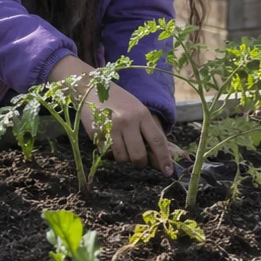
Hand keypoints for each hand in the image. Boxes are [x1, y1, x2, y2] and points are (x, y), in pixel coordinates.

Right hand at [49, 56, 173, 176]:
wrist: (92, 88)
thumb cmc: (119, 101)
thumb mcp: (138, 110)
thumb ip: (147, 130)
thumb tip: (157, 158)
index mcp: (142, 114)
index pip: (157, 141)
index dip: (164, 159)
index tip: (168, 172)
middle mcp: (127, 121)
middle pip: (139, 155)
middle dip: (140, 164)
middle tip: (138, 162)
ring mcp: (110, 128)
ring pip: (122, 158)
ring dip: (123, 158)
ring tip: (121, 146)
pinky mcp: (96, 133)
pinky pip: (106, 152)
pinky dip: (109, 151)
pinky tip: (107, 138)